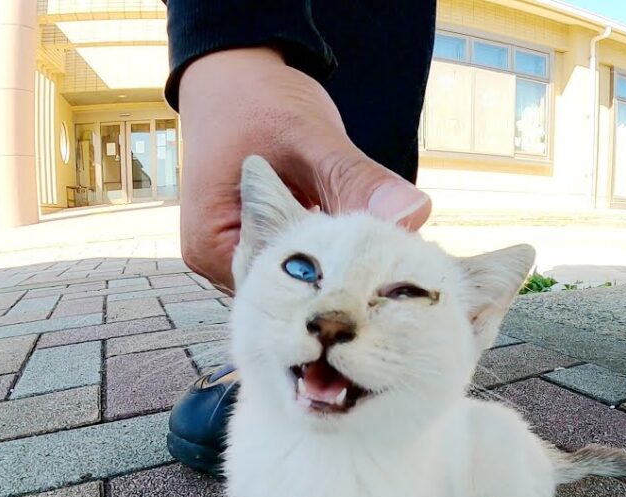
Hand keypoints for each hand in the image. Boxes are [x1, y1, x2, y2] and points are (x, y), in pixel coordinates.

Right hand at [177, 47, 432, 293]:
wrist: (234, 74)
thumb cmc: (259, 98)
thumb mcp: (311, 137)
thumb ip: (356, 179)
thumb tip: (413, 215)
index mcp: (211, 246)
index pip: (284, 292)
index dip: (340, 287)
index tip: (394, 276)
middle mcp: (216, 263)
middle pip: (291, 293)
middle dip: (345, 280)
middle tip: (403, 269)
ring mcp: (235, 257)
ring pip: (300, 280)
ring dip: (341, 267)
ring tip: (389, 260)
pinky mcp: (260, 246)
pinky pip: (301, 262)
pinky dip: (332, 254)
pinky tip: (367, 245)